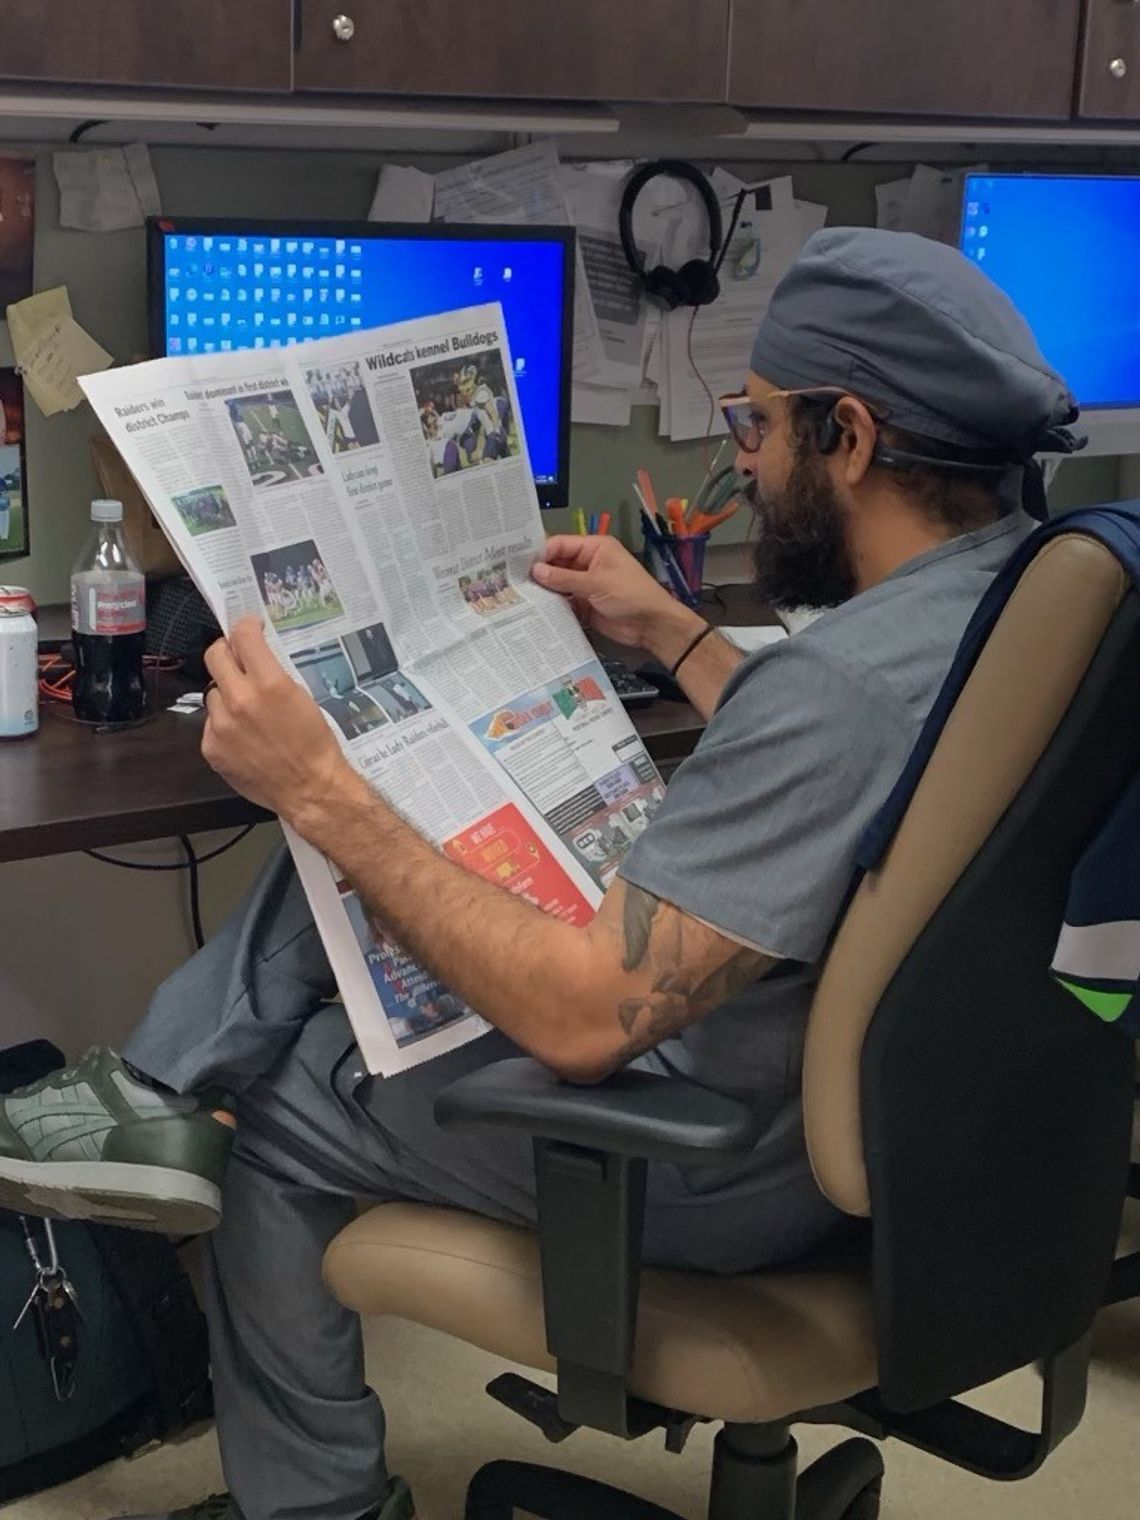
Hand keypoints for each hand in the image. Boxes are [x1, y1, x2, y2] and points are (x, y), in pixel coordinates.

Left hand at [202, 617, 364, 828]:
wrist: (310, 788)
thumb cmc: (315, 744)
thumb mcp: (303, 698)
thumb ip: (274, 673)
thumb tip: (255, 655)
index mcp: (270, 684)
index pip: (244, 636)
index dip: (246, 627)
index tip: (249, 628)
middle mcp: (240, 700)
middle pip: (215, 656)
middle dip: (227, 651)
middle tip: (237, 657)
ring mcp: (221, 725)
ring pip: (213, 692)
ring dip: (227, 694)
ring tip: (248, 712)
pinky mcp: (211, 747)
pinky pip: (211, 723)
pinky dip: (224, 725)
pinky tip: (244, 737)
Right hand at [532, 534, 699, 655]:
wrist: (651, 625)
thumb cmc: (630, 594)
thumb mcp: (596, 583)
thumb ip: (564, 578)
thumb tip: (535, 571)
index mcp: (594, 548)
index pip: (561, 545)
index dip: (541, 553)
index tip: (518, 563)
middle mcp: (588, 564)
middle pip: (556, 564)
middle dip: (539, 572)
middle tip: (512, 581)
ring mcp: (585, 585)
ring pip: (558, 584)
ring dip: (544, 590)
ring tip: (518, 596)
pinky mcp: (584, 605)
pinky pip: (564, 602)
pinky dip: (552, 605)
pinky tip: (534, 610)